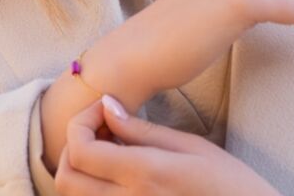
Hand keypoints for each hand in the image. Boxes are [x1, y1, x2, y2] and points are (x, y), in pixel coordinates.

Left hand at [54, 95, 280, 194]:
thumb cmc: (227, 182)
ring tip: (109, 148)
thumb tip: (106, 105)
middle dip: (72, 147)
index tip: (104, 108)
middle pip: (66, 178)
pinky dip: (93, 187)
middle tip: (101, 128)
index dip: (81, 122)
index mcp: (142, 174)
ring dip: (80, 168)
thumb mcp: (188, 146)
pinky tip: (118, 171)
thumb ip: (141, 130)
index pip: (79, 150)